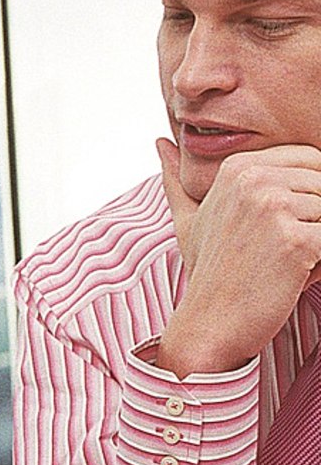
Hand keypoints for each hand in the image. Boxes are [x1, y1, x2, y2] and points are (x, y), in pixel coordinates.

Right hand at [155, 138, 320, 376]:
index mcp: (238, 166)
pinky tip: (296, 276)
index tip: (286, 228)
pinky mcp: (295, 240)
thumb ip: (177, 179)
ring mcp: (274, 207)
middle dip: (317, 218)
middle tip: (284, 250)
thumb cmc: (208, 272)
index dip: (311, 195)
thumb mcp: (189, 219)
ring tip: (288, 263)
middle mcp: (254, 179)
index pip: (311, 160)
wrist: (209, 322)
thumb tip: (160, 142)